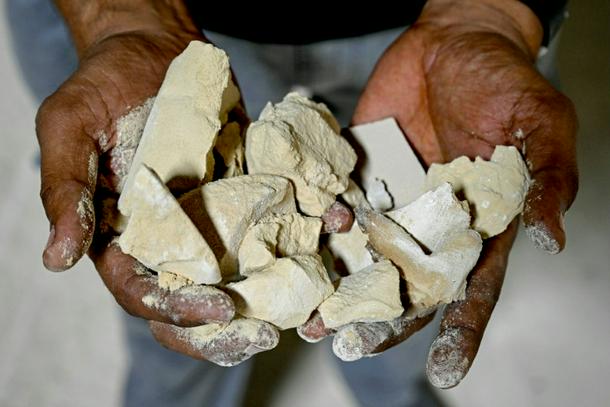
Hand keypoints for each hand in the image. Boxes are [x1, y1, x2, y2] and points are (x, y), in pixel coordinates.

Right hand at [34, 3, 270, 363]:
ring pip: (236, 273)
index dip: (176, 309)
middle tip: (265, 333)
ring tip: (302, 304)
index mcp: (123, 234)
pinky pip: (270, 222)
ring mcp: (210, 217)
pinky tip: (326, 237)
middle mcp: (170, 236)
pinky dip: (297, 235)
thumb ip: (63, 190)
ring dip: (267, 294)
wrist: (154, 48)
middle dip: (224, 327)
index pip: (144, 291)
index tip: (217, 309)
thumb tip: (57, 259)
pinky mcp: (245, 192)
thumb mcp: (69, 126)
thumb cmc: (104, 84)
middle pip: (193, 299)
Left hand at [307, 0, 577, 386]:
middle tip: (350, 343)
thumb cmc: (505, 80)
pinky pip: (338, 208)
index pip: (472, 287)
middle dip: (382, 318)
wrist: (452, 40)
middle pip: (408, 283)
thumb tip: (551, 240)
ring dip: (340, 287)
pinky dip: (320, 231)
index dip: (461, 328)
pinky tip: (298, 251)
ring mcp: (393, 202)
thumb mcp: (540, 125)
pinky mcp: (361, 176)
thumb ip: (546, 180)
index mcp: (478, 224)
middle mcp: (431, 223)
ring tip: (312, 318)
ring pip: (365, 256)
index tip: (445, 369)